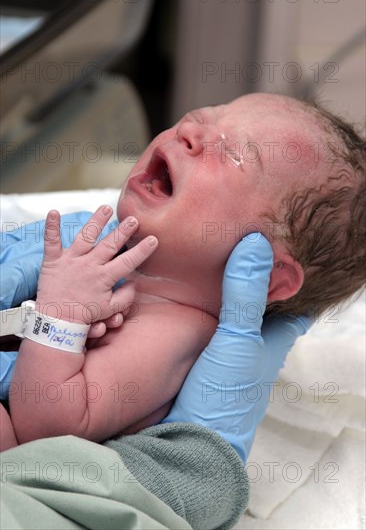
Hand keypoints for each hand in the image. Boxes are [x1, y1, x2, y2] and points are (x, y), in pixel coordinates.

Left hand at [36, 206, 157, 323]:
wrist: (57, 322)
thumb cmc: (85, 316)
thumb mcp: (110, 310)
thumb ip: (126, 296)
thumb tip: (135, 283)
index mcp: (104, 277)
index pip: (128, 261)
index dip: (142, 250)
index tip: (153, 239)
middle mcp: (89, 265)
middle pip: (110, 244)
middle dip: (123, 230)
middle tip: (134, 219)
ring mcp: (71, 261)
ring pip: (85, 237)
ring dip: (96, 221)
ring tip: (106, 208)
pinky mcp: (54, 261)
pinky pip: (51, 242)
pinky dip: (51, 227)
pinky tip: (53, 212)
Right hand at [163, 233, 311, 463]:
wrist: (190, 443)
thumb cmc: (225, 395)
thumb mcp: (238, 340)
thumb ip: (244, 294)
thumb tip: (256, 244)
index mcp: (273, 342)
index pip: (294, 306)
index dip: (292, 280)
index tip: (284, 252)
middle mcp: (256, 349)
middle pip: (263, 309)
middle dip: (258, 283)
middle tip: (245, 250)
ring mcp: (231, 357)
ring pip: (236, 319)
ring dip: (230, 296)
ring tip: (217, 264)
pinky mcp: (207, 364)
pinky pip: (213, 329)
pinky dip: (209, 311)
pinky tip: (193, 299)